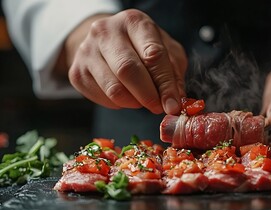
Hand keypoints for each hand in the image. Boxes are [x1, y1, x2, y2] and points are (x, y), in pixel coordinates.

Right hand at [63, 9, 186, 114]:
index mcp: (134, 22)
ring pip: (114, 89)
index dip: (165, 84)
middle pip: (128, 70)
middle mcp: (106, 31)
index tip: (173, 105)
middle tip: (158, 108)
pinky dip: (119, 104)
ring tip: (143, 100)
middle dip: (148, 95)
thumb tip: (175, 100)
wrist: (107, 42)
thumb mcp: (166, 51)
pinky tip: (126, 96)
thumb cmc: (143, 47)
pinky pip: (102, 98)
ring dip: (134, 102)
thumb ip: (173, 73)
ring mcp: (87, 51)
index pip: (152, 55)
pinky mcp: (77, 72)